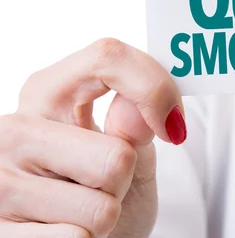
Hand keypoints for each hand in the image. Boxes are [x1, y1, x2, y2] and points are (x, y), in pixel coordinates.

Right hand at [0, 38, 185, 236]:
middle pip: (117, 156)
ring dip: (105, 215)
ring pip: (101, 207)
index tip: (173, 126)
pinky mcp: (0, 233)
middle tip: (105, 180)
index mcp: (46, 91)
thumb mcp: (129, 146)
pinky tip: (63, 228)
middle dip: (126, 176)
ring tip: (82, 206)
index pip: (108, 57)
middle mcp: (13, 130)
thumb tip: (140, 110)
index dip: (154, 88)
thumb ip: (135, 122)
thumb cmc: (103, 186)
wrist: (83, 236)